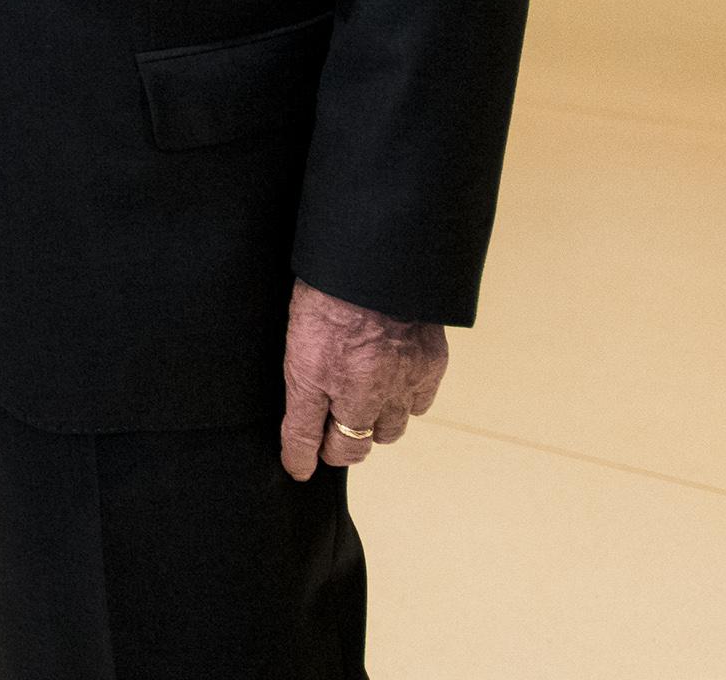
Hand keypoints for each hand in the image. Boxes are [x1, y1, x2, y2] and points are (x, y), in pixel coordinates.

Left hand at [279, 279, 446, 480]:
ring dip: (374, 427)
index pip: (304, 435)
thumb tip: (303, 416)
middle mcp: (358, 388)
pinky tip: (395, 386)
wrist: (377, 258)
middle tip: (333, 437)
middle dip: (340, 447)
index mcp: (315, 376)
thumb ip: (301, 376)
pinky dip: (406, 403)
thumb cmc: (328, 285)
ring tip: (365, 409)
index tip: (299, 466)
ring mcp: (398, 381)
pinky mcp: (428, 369)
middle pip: (351, 446)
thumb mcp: (297, 330)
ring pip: (388, 431)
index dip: (301, 457)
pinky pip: (418, 407)